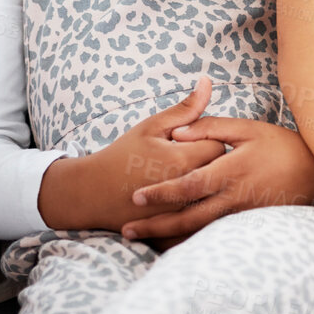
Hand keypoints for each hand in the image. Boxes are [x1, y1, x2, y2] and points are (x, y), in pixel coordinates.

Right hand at [54, 77, 227, 233]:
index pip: (218, 145)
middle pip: (221, 172)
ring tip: (191, 178)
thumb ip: (185, 108)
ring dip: (209, 187)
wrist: (92, 193)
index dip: (208, 139)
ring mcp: (180, 213)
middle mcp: (185, 189)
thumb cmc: (123, 154)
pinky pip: (201, 220)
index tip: (194, 141)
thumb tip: (208, 81)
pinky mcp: (175, 232)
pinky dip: (200, 210)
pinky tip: (188, 201)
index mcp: (181, 159)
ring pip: (214, 197)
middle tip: (194, 159)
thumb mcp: (152, 126)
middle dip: (212, 163)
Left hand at [120, 117, 313, 241]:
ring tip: (142, 239)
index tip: (136, 197)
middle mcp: (235, 197)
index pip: (190, 185)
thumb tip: (178, 133)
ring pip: (199, 231)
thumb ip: (212, 128)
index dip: (162, 192)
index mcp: (232, 170)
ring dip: (168, 237)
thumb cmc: (281, 145)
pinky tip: (170, 244)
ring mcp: (241, 214)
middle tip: (128, 230)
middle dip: (156, 224)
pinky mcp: (246, 223)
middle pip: (188, 216)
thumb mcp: (248, 128)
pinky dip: (189, 241)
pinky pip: (212, 235)